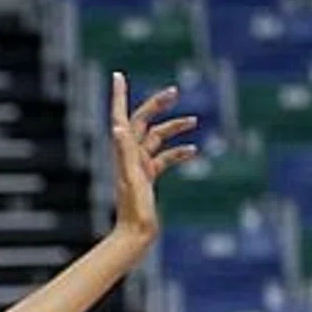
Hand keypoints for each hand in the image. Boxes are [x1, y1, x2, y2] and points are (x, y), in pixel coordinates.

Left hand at [109, 75, 195, 245]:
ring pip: (157, 140)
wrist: (135, 236)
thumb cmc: (133, 211)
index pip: (120, 117)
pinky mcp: (148, 178)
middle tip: (174, 91)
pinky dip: (178, 153)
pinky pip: (164, 159)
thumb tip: (117, 127)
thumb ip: (125, 153)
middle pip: (143, 123)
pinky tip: (193, 151)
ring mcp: (139, 167)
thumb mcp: (131, 180)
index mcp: (124, 153)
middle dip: (157, 105)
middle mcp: (129, 157)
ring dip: (174, 129)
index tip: (118, 75)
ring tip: (195, 121)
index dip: (119, 96)